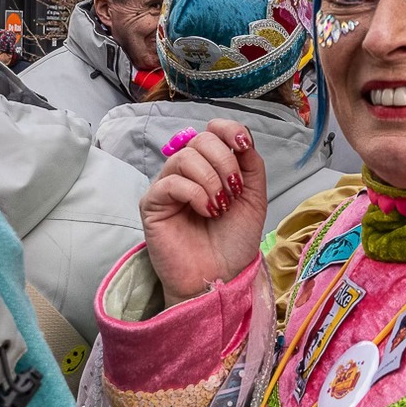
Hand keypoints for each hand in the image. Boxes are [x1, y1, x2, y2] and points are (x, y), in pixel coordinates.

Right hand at [140, 119, 267, 306]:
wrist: (220, 276)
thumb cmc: (234, 241)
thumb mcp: (254, 197)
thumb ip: (250, 164)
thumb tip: (240, 136)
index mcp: (211, 166)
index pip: (213, 130)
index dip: (229, 129)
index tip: (243, 146)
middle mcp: (187, 172)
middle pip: (200, 139)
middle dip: (224, 161)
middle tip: (233, 191)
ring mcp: (167, 186)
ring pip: (185, 157)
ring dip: (211, 179)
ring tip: (220, 206)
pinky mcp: (152, 204)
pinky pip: (170, 182)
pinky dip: (195, 193)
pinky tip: (207, 211)